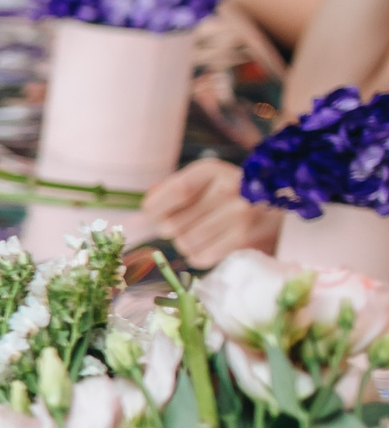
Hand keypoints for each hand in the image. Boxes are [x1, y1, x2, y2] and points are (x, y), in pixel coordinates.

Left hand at [139, 158, 281, 268]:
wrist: (279, 209)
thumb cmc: (231, 194)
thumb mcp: (205, 181)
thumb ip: (173, 188)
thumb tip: (149, 200)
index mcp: (213, 170)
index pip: (175, 191)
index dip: (156, 207)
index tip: (151, 212)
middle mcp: (229, 189)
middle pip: (173, 223)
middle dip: (170, 229)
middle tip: (183, 225)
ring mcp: (240, 216)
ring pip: (185, 243)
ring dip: (184, 243)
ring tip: (199, 234)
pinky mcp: (245, 240)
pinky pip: (201, 257)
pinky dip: (198, 255)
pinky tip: (210, 244)